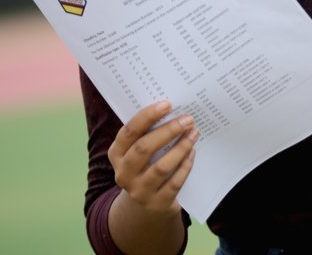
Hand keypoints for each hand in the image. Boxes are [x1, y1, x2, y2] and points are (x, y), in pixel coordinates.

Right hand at [107, 101, 197, 216]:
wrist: (146, 206)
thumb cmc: (146, 166)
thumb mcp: (139, 152)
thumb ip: (148, 133)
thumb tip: (172, 109)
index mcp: (117, 154)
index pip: (129, 132)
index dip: (147, 116)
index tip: (167, 104)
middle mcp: (123, 174)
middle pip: (143, 148)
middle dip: (168, 131)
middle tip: (188, 119)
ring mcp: (139, 191)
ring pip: (161, 167)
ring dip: (181, 147)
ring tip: (194, 133)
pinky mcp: (157, 203)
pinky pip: (174, 182)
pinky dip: (185, 166)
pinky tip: (193, 153)